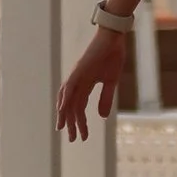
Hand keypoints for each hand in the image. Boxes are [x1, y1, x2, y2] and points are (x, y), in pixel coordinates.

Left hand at [57, 27, 126, 141]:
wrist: (113, 37)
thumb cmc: (113, 56)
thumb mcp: (111, 82)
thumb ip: (105, 99)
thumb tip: (102, 117)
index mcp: (85, 85)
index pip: (79, 107)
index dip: (80, 123)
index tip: (82, 137)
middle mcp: (77, 82)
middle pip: (71, 106)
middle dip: (71, 123)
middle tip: (72, 139)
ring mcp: (77, 76)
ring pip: (67, 99)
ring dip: (65, 114)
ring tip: (63, 129)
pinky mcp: (79, 70)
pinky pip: (69, 86)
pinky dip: (65, 98)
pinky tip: (63, 109)